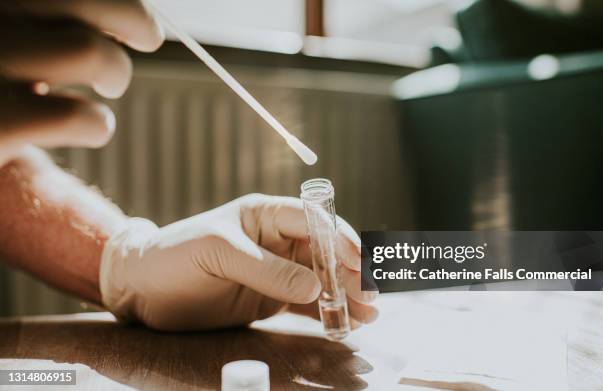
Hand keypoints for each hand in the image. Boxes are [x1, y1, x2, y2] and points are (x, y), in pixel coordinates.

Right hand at [0, 1, 164, 166]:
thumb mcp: (8, 31)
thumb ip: (42, 16)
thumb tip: (127, 15)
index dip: (118, 2)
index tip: (136, 19)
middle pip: (88, 0)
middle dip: (134, 18)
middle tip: (145, 39)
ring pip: (91, 53)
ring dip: (116, 72)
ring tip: (109, 86)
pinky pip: (79, 116)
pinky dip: (98, 123)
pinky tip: (91, 126)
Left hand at [100, 194, 377, 330]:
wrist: (142, 290)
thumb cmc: (174, 257)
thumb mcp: (218, 254)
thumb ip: (265, 269)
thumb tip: (314, 286)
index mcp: (264, 216)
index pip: (312, 220)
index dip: (338, 237)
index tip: (358, 259)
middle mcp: (275, 241)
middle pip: (324, 251)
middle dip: (350, 270)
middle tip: (371, 294)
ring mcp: (275, 271)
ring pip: (321, 279)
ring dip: (346, 293)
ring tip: (369, 312)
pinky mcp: (269, 298)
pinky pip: (306, 303)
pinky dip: (327, 312)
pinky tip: (346, 321)